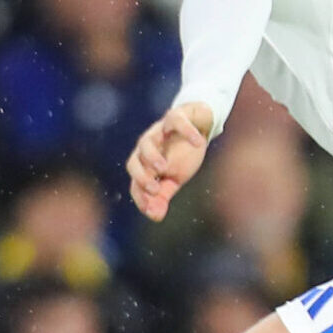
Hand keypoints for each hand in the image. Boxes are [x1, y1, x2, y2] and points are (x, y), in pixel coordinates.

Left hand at [126, 103, 213, 220]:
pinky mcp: (175, 115)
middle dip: (141, 177)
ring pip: (146, 143)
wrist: (199, 123)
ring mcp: (158, 131)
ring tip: (165, 167)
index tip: (152, 210)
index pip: (135, 183)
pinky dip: (187, 132)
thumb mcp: (174, 177)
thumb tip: (154, 216)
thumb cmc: (183, 153)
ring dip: (152, 156)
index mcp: (145, 164)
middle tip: (155, 189)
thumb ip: (163, 195)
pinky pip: (176, 121)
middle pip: (133, 161)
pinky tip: (199, 143)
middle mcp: (147, 147)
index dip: (141, 197)